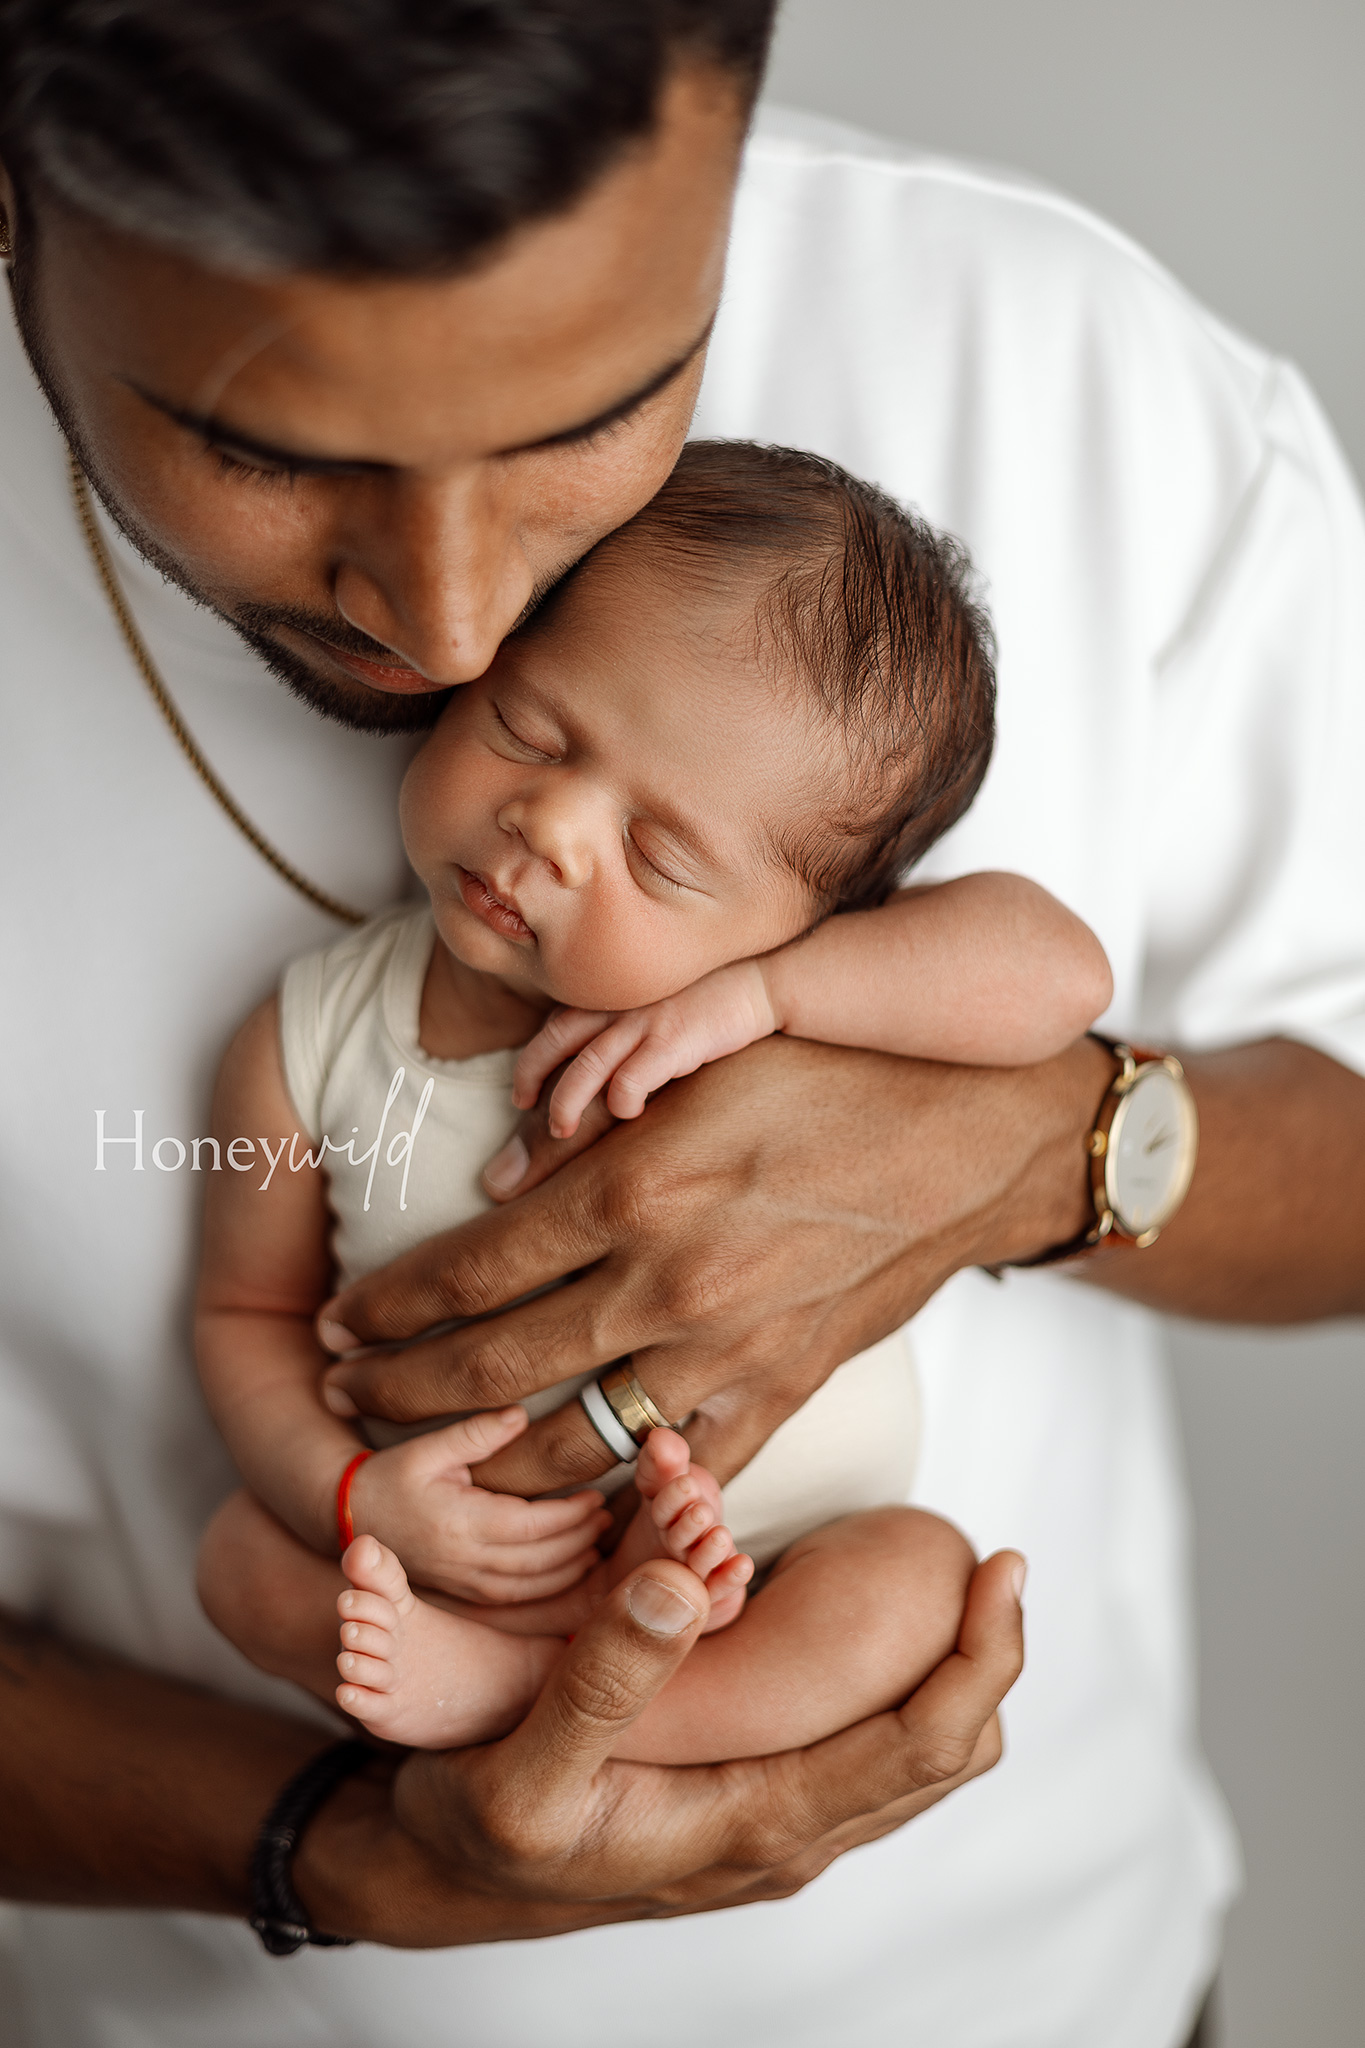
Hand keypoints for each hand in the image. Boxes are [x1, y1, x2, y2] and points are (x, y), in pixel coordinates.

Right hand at [294, 1548, 1026, 1945]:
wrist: (438, 1873)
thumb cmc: (476, 1824)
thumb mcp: (520, 1762)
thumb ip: (600, 1679)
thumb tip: (679, 1584)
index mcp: (751, 1823)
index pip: (920, 1746)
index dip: (981, 1657)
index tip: (1002, 1568)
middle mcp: (783, 1834)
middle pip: (944, 1755)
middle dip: (987, 1660)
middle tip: (995, 1561)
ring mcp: (771, 1824)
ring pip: (911, 1759)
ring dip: (948, 1677)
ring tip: (955, 1584)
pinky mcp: (749, 1803)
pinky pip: (860, 1753)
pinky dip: (896, 1689)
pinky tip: (874, 1627)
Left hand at [317, 1034, 1108, 1498]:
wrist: (974, 1134)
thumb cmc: (831, 1077)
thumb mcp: (702, 1061)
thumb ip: (591, 1118)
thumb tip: (498, 1184)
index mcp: (633, 1186)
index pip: (468, 1268)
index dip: (387, 1306)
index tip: (340, 1322)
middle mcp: (667, 1282)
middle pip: (493, 1367)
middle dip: (401, 1391)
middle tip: (347, 1395)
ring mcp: (728, 1352)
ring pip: (573, 1446)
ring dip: (487, 1465)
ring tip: (434, 1466)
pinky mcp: (784, 1393)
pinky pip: (683, 1475)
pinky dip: (618, 1500)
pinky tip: (571, 1507)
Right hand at [347, 1408, 610, 1601]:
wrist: (349, 1516)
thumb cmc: (390, 1476)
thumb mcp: (428, 1447)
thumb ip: (476, 1433)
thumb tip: (520, 1415)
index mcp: (461, 1522)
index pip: (532, 1526)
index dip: (570, 1514)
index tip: (596, 1495)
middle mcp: (466, 1559)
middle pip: (540, 1559)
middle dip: (579, 1540)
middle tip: (606, 1517)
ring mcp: (464, 1581)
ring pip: (532, 1585)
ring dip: (570, 1566)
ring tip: (595, 1540)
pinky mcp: (464, 1592)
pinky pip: (516, 1598)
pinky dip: (548, 1587)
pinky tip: (568, 1568)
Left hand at [512, 958, 776, 1137]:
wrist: (759, 982)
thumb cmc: (707, 1002)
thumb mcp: (654, 1006)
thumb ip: (622, 1028)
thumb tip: (595, 1070)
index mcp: (611, 996)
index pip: (554, 1026)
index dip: (531, 1058)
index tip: (523, 1090)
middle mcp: (618, 1006)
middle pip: (554, 1040)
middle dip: (530, 1076)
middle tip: (522, 1107)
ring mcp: (643, 1023)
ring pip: (584, 1067)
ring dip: (565, 1103)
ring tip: (560, 1129)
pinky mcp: (672, 1041)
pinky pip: (631, 1078)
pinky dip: (621, 1102)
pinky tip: (629, 1113)